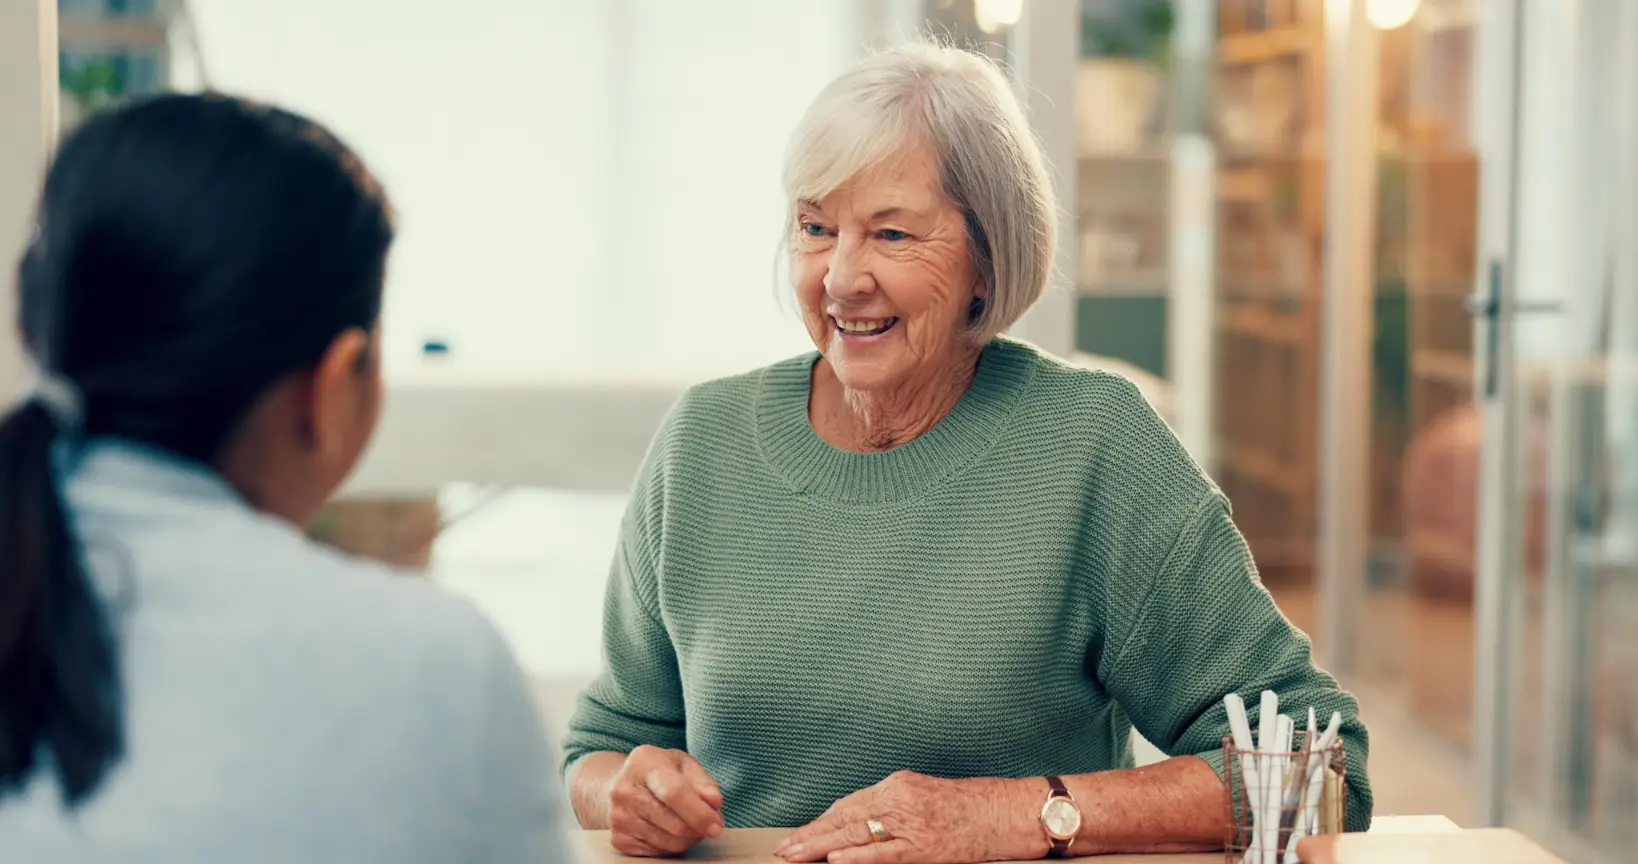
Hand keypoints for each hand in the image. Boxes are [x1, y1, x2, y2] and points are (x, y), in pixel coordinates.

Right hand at [606, 745, 724, 856]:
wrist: (618, 784)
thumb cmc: (658, 773)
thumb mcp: (683, 764)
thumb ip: (703, 781)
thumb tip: (714, 802)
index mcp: (644, 762)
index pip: (675, 792)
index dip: (699, 813)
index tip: (716, 825)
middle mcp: (625, 790)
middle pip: (674, 823)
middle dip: (699, 828)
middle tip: (711, 823)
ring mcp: (619, 817)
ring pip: (668, 842)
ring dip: (688, 838)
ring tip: (690, 824)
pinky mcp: (619, 839)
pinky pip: (658, 853)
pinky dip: (672, 846)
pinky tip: (671, 830)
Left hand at [774, 772, 1041, 863]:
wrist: (1012, 810)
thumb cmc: (976, 807)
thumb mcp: (928, 796)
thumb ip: (895, 808)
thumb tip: (861, 828)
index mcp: (899, 785)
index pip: (848, 804)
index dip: (819, 822)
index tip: (798, 835)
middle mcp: (900, 798)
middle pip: (844, 817)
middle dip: (811, 835)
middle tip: (784, 849)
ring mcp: (912, 822)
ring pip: (856, 834)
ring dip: (821, 847)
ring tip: (795, 856)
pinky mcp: (926, 845)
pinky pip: (885, 853)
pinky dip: (857, 856)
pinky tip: (835, 860)